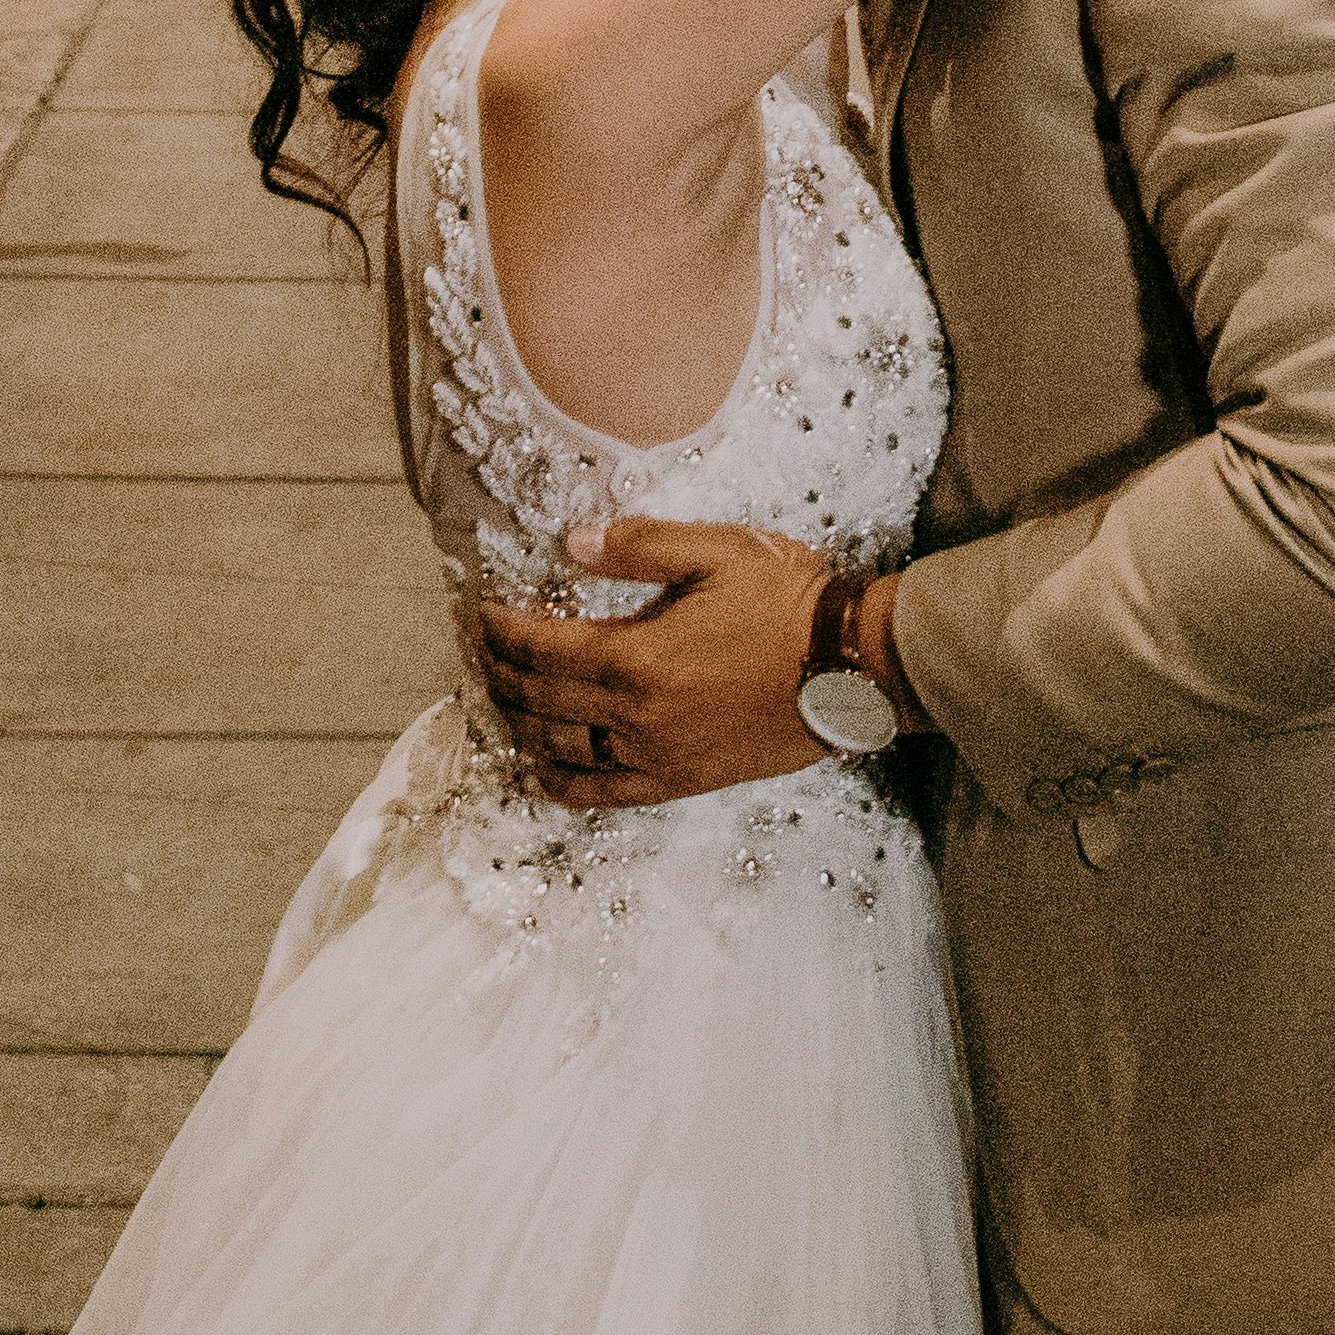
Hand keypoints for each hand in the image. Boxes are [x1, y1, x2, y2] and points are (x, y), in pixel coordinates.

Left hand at [474, 524, 827, 801]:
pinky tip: (538, 773)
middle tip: (481, 651)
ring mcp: (658, 755)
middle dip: (502, 673)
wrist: (854, 666)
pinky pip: (606, 792)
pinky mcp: (682, 780)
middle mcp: (636, 716)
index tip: (481, 613)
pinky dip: (563, 784)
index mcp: (637, 656)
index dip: (502, 630)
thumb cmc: (789, 599)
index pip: (542, 647)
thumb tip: (570, 542)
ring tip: (501, 699)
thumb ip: (638, 546)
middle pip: (542, 699)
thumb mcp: (716, 550)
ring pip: (564, 746)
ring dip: (521, 723)